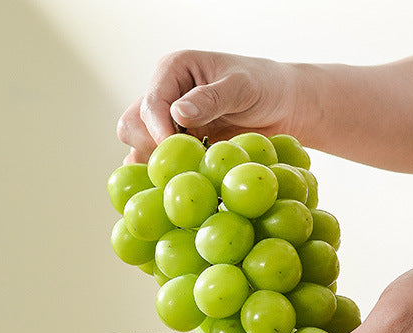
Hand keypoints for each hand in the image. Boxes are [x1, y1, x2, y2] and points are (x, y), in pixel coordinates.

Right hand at [117, 50, 302, 162]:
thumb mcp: (241, 87)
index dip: (158, 131)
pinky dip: (165, 176)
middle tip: (184, 161)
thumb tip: (178, 113)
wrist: (280, 106)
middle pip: (131, 126)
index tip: (180, 149)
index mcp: (173, 71)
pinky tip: (183, 181)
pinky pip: (157, 165)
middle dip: (151, 148)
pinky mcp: (176, 148)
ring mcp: (167, 125)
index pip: (149, 105)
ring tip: (185, 173)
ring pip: (138, 149)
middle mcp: (163, 97)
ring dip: (156, 165)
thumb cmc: (264, 86)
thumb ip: (210, 98)